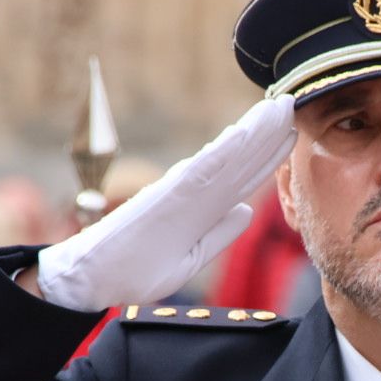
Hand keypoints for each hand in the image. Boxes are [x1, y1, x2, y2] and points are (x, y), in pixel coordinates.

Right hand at [34, 96, 296, 309]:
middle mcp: (191, 194)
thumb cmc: (134, 269)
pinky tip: (242, 134)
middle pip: (238, 160)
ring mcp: (178, 193)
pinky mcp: (164, 198)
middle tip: (291, 101)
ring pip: (224, 159)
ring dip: (251, 133)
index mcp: (200, 208)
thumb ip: (218, 234)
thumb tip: (246, 210)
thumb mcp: (189, 258)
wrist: (89, 279)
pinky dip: (222, 153)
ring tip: (276, 107)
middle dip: (267, 133)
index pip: (242, 177)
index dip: (269, 155)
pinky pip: (199, 173)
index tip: (292, 132)